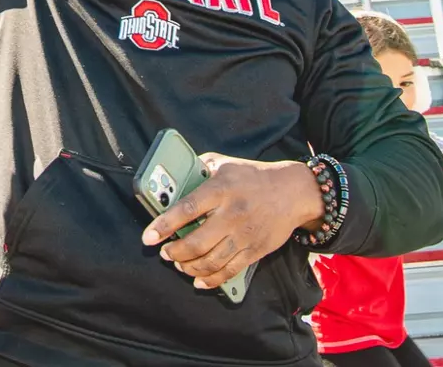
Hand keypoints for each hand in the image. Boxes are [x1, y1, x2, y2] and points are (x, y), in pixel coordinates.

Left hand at [143, 155, 322, 290]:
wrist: (293, 191)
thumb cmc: (253, 176)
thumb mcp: (225, 163)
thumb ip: (200, 167)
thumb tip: (177, 174)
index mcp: (221, 189)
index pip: (187, 209)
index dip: (164, 225)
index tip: (149, 237)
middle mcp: (232, 213)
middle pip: (197, 242)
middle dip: (175, 252)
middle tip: (165, 253)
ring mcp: (244, 235)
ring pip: (211, 261)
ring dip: (189, 267)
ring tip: (179, 264)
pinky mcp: (255, 250)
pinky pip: (229, 271)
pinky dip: (210, 279)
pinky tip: (198, 279)